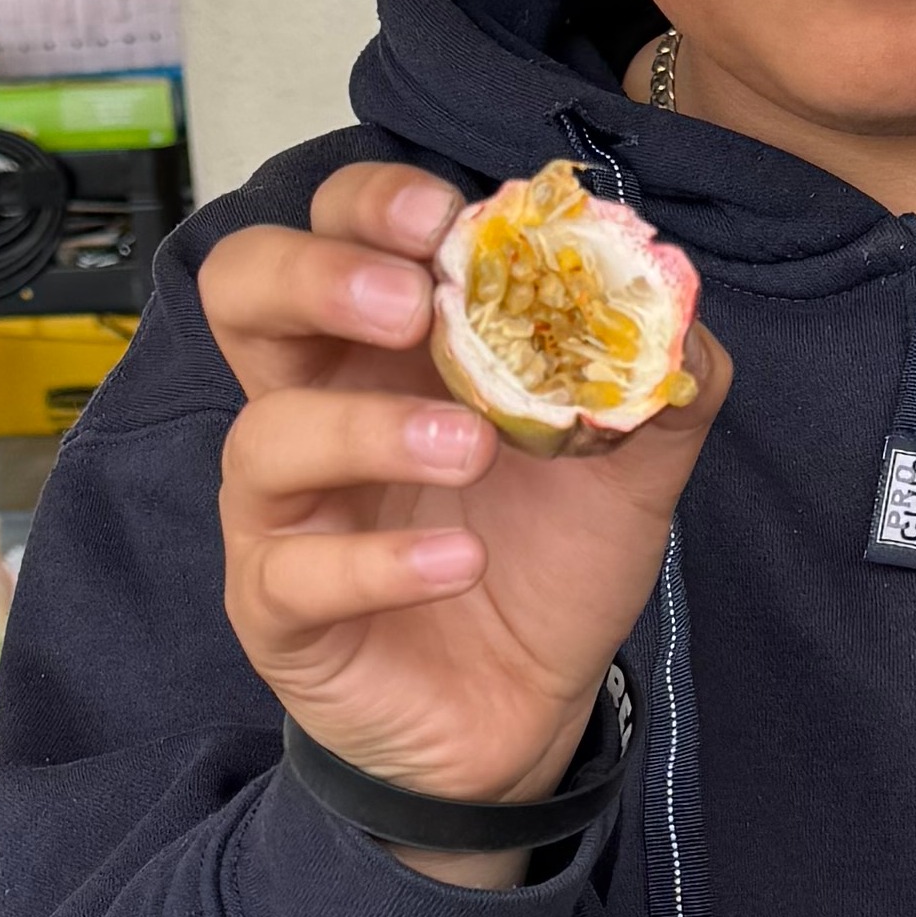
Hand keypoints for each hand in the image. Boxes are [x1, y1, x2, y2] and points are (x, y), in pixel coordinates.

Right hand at [207, 163, 729, 887]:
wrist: (530, 712)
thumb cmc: (548, 561)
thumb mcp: (630, 462)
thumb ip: (656, 374)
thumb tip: (673, 288)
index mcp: (386, 344)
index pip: (334, 226)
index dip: (372, 203)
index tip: (447, 220)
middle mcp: (316, 404)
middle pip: (242, 292)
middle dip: (315, 276)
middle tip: (413, 308)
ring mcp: (285, 510)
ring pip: (264, 437)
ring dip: (371, 431)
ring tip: (474, 449)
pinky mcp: (280, 611)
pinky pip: (295, 574)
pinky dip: (381, 565)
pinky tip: (462, 564)